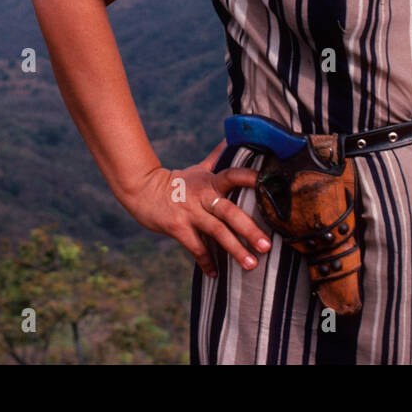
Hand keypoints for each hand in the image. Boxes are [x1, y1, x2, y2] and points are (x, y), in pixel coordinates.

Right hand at [120, 140, 268, 278]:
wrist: (142, 190)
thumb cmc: (176, 182)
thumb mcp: (197, 169)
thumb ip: (217, 157)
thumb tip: (231, 137)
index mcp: (210, 181)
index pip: (234, 175)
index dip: (250, 177)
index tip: (268, 182)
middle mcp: (202, 196)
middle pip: (229, 211)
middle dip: (249, 229)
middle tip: (267, 245)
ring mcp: (190, 213)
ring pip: (216, 232)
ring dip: (234, 249)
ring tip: (251, 264)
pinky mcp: (177, 228)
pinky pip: (196, 247)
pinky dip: (206, 261)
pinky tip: (216, 274)